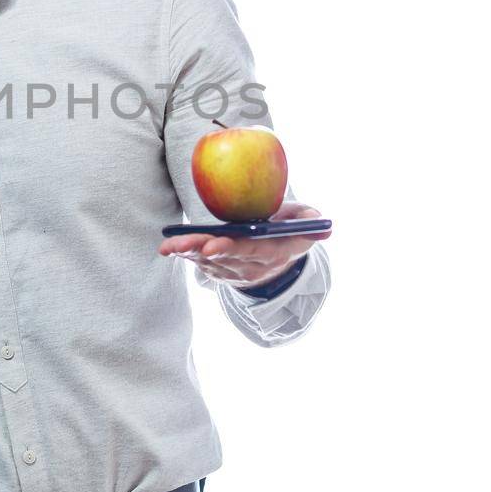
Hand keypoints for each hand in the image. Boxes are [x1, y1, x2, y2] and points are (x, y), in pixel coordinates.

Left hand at [160, 201, 330, 290]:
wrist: (273, 258)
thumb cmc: (285, 230)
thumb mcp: (301, 223)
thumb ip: (308, 220)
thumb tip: (320, 222)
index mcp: (273, 253)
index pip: (252, 252)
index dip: (233, 249)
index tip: (214, 244)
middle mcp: (252, 266)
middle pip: (225, 258)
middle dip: (204, 251)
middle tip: (186, 245)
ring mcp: (233, 271)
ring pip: (208, 262)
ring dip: (188, 253)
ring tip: (171, 245)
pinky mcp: (217, 270)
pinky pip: (199, 263)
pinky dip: (184, 255)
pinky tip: (169, 248)